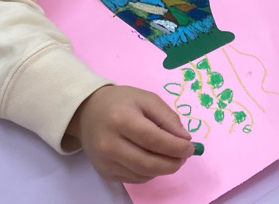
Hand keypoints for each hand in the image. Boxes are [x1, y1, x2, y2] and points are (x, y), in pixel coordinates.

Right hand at [67, 85, 196, 183]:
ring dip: (163, 169)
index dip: (176, 147)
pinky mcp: (104, 172)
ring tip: (171, 156)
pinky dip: (150, 172)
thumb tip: (185, 140)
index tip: (191, 147)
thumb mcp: (147, 99)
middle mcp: (109, 143)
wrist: (87, 112)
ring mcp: (104, 161)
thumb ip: (168, 118)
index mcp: (121, 119)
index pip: (154, 140)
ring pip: (143, 174)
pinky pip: (134, 178)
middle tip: (185, 157)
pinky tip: (153, 159)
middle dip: (172, 163)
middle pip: (148, 163)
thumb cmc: (121, 102)